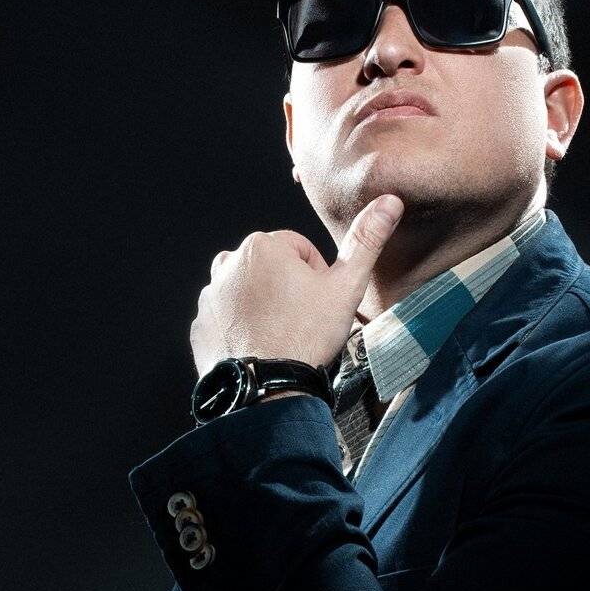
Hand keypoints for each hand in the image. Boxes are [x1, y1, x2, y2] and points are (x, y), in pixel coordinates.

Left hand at [190, 195, 403, 378]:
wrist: (266, 388)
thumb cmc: (304, 337)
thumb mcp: (346, 287)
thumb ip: (366, 241)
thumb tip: (388, 202)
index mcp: (262, 247)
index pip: (300, 250)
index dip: (317, 277)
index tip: (318, 302)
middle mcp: (229, 264)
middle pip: (272, 268)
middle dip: (288, 289)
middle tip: (302, 320)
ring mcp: (211, 295)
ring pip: (249, 291)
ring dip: (264, 306)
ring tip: (281, 333)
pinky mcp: (201, 324)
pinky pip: (227, 317)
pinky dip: (242, 327)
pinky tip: (260, 344)